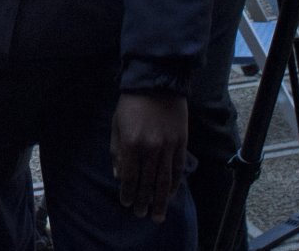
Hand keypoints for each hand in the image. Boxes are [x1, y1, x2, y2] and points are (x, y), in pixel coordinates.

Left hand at [110, 92, 187, 222]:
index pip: (130, 177)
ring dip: (160, 200)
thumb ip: (117, 152)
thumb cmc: (131, 104)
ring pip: (164, 181)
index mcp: (131, 144)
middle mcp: (150, 148)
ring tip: (157, 214)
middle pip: (147, 182)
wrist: (156, 83)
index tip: (127, 203)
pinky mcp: (181, 143)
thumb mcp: (116, 125)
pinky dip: (174, 185)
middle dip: (143, 201)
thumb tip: (119, 176)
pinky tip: (169, 195)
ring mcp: (168, 147)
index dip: (128, 192)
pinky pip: (177, 169)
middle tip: (141, 214)